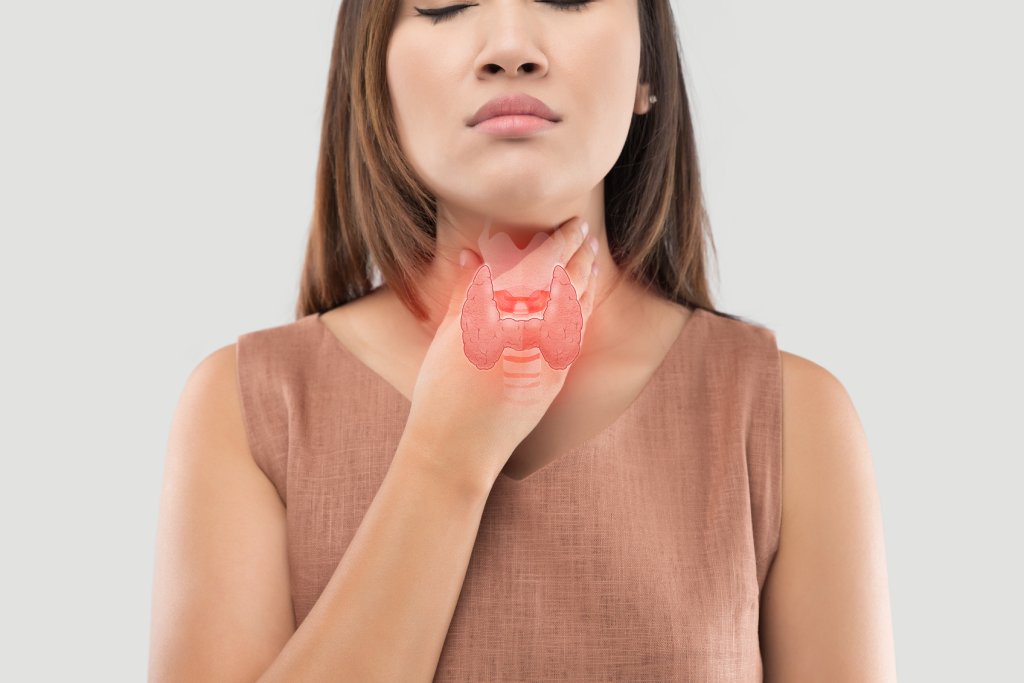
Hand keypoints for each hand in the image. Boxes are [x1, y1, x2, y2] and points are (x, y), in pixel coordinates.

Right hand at [402, 216, 598, 486]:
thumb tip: (473, 253)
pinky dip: (583, 308)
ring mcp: (550, 355)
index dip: (563, 240)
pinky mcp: (557, 377)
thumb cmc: (442, 389)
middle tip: (587, 233)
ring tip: (591, 257)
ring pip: (579, 307)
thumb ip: (467, 290)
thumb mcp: (448, 333)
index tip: (573, 222)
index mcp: (503, 313)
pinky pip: (577, 332)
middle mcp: (533, 330)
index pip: (544, 264)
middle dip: (581, 254)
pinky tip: (583, 298)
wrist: (458, 446)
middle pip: (569, 281)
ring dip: (587, 278)